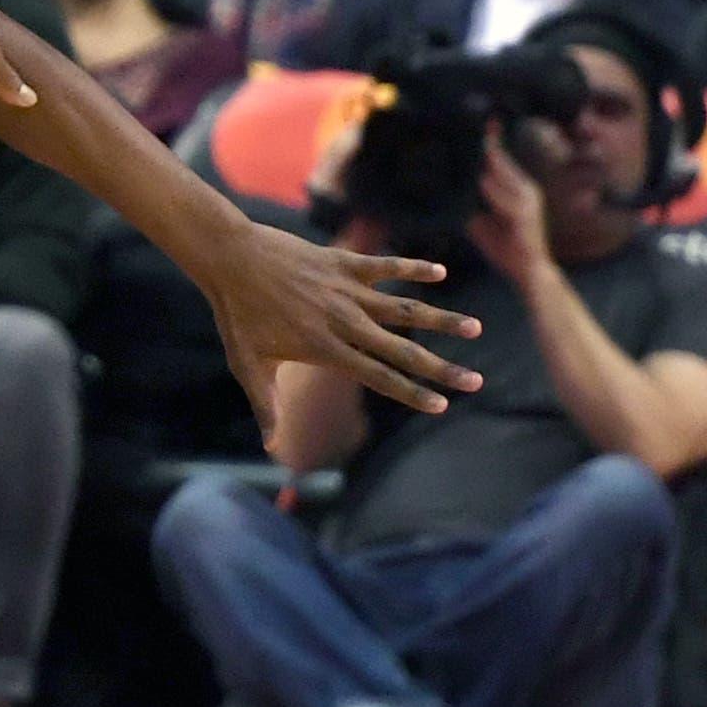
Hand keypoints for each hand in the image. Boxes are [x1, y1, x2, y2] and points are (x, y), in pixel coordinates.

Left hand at [200, 223, 481, 445]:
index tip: (443, 406)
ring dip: (441, 319)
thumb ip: (265, 404)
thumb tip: (271, 448)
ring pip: (404, 307)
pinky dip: (413, 267)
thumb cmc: (236, 313)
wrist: (230, 257)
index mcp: (326, 349)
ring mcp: (347, 290)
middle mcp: (345, 322)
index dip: (412, 393)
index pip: (379, 377)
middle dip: (442, 368)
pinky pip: (386, 265)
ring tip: (474, 327)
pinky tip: (441, 272)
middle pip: (403, 350)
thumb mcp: (247, 364)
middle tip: (477, 381)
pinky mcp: (343, 262)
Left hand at [465, 133, 552, 285]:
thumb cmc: (505, 246)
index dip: (488, 139)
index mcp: (516, 187)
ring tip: (469, 142)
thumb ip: (469, 203)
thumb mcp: (481, 221)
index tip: (477, 120)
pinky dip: (493, 189)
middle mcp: (524, 189)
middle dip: (484, 142)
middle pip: (500, 159)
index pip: (498, 157)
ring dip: (486, 159)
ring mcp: (527, 201)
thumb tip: (443, 189)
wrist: (530, 274)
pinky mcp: (525, 217)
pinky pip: (506, 199)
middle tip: (466, 121)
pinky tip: (480, 179)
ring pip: (503, 174)